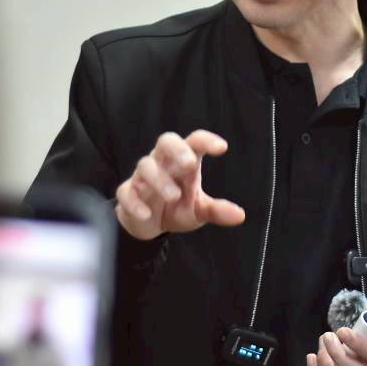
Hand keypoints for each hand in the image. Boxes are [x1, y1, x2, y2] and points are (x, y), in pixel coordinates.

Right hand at [114, 130, 243, 240]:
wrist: (149, 224)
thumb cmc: (176, 207)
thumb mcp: (199, 210)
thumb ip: (217, 211)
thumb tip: (240, 215)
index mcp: (184, 161)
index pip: (195, 142)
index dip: (207, 141)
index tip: (222, 148)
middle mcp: (163, 162)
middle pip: (166, 141)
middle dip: (177, 149)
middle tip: (189, 163)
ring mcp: (143, 176)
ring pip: (145, 166)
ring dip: (159, 180)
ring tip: (174, 195)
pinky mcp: (128, 193)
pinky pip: (126, 192)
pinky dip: (134, 202)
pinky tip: (146, 214)